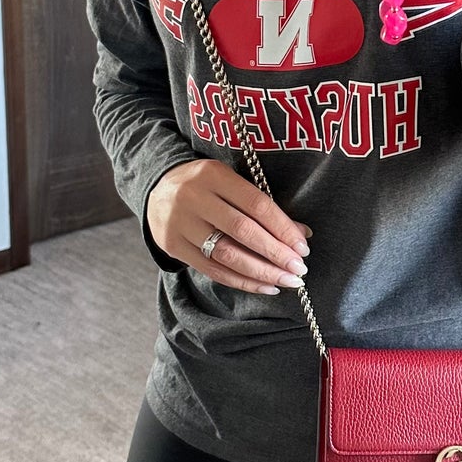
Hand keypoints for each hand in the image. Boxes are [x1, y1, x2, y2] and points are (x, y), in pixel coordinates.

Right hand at [147, 158, 312, 295]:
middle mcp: (194, 197)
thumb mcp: (230, 182)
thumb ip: (262, 206)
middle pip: (242, 231)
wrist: (158, 188)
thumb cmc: (207, 186)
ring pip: (227, 255)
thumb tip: (301, 235)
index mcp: (214, 175)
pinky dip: (241, 281)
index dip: (283, 227)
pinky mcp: (173, 245)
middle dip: (275, 253)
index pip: (256, 204)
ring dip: (261, 272)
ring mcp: (180, 223)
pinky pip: (212, 270)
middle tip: (298, 269)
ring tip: (286, 281)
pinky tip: (263, 286)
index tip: (303, 247)